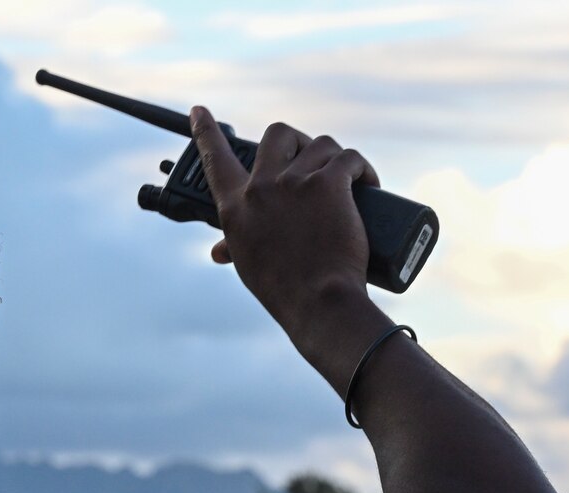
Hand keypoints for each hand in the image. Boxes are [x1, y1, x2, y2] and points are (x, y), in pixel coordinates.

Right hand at [190, 108, 380, 336]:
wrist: (319, 304)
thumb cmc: (284, 291)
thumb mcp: (249, 265)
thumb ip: (234, 245)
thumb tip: (217, 251)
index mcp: (235, 207)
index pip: (214, 159)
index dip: (205, 131)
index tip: (199, 111)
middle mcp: (261, 188)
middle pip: (277, 134)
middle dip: (298, 141)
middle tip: (312, 161)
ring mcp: (295, 183)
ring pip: (320, 144)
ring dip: (335, 159)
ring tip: (348, 183)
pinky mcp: (329, 184)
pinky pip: (349, 158)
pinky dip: (363, 169)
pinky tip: (368, 185)